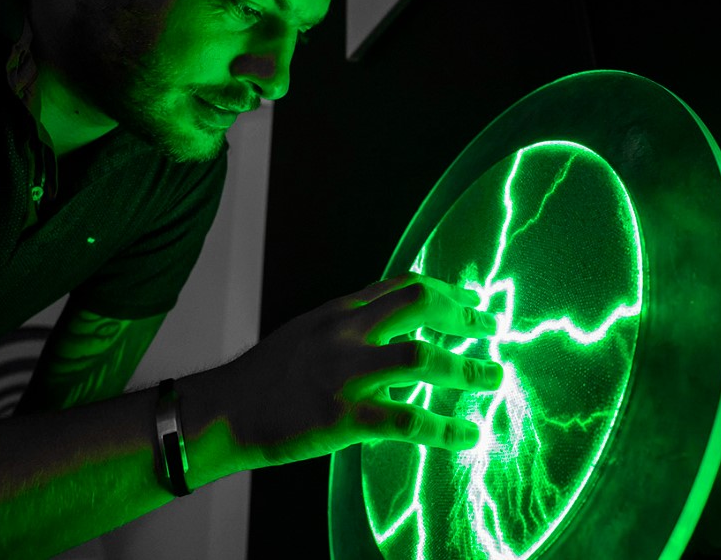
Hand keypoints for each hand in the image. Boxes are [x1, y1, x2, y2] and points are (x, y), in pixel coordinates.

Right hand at [218, 272, 502, 467]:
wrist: (225, 411)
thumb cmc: (269, 373)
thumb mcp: (310, 329)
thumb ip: (352, 320)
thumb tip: (391, 312)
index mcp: (341, 312)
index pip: (404, 285)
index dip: (446, 291)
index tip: (473, 301)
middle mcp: (347, 333)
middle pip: (419, 305)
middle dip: (463, 315)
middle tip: (492, 329)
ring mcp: (346, 374)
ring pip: (422, 359)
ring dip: (467, 368)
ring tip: (495, 377)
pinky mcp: (343, 418)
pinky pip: (407, 422)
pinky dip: (445, 429)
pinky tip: (469, 435)